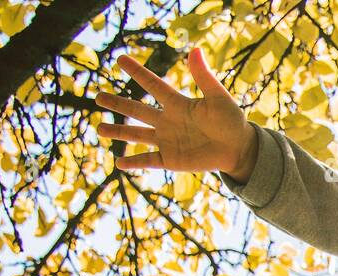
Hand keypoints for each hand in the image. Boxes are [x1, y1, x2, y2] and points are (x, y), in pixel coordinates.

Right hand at [94, 48, 255, 177]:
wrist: (240, 149)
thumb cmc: (231, 121)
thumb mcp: (218, 97)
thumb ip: (203, 77)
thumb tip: (195, 50)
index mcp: (178, 104)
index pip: (153, 85)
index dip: (138, 72)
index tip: (120, 59)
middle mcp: (168, 121)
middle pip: (137, 110)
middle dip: (117, 104)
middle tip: (98, 97)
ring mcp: (168, 140)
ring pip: (137, 135)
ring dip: (118, 133)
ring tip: (99, 130)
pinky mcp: (171, 159)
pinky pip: (149, 160)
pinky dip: (135, 162)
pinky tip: (119, 163)